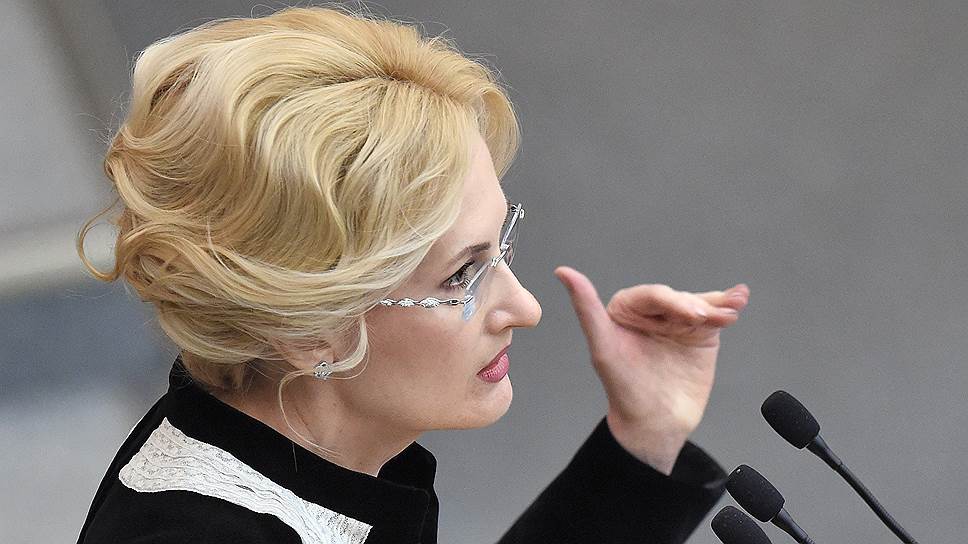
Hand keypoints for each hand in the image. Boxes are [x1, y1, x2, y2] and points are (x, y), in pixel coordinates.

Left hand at [554, 265, 749, 474]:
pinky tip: (739, 298)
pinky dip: (727, 306)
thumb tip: (563, 271)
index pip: (651, 296)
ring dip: (717, 303)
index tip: (690, 314)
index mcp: (624, 309)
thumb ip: (586, 308)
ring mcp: (678, 322)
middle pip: (678, 299)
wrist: (655, 425)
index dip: (671, 301)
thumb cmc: (623, 389)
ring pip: (700, 304)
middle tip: (709, 317)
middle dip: (696, 306)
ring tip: (732, 306)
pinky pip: (715, 316)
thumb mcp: (603, 347)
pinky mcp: (700, 334)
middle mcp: (651, 312)